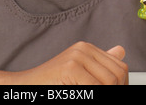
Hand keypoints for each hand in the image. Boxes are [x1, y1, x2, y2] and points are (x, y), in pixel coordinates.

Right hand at [12, 42, 127, 84]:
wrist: (24, 87)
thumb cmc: (51, 85)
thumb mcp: (79, 73)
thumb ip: (99, 64)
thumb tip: (121, 51)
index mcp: (88, 49)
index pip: (120, 67)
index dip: (121, 85)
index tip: (114, 93)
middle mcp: (84, 48)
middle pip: (118, 74)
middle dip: (116, 89)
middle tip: (102, 97)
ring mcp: (77, 56)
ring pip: (110, 81)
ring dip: (105, 93)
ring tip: (86, 94)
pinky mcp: (71, 67)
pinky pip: (96, 87)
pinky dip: (92, 95)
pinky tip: (79, 94)